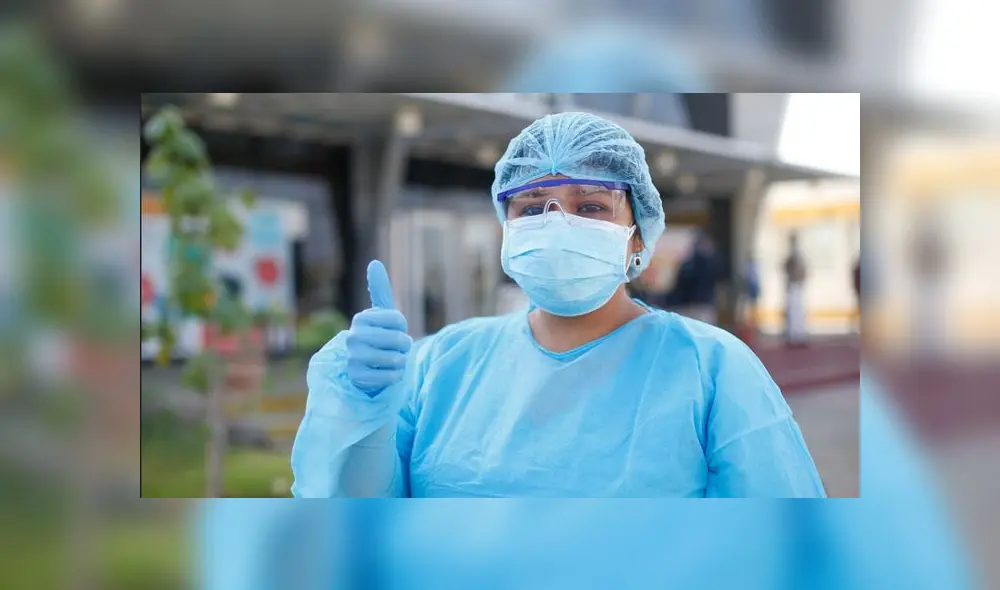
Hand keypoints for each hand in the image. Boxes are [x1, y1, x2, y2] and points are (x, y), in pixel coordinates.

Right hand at [346, 260, 412, 396]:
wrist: (364, 368)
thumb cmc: (378, 337)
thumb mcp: (381, 315)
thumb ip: (380, 289)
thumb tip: (374, 262)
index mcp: (361, 319)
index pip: (399, 320)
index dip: (403, 327)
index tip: (393, 330)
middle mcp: (353, 337)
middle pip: (399, 340)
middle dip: (404, 346)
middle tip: (396, 348)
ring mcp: (353, 358)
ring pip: (396, 359)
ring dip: (400, 361)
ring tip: (391, 360)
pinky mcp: (357, 377)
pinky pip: (391, 376)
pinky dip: (395, 376)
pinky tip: (385, 373)